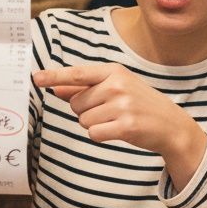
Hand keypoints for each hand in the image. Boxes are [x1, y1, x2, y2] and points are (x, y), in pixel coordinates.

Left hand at [32, 63, 206, 186]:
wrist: (171, 125)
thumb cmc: (140, 104)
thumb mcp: (117, 88)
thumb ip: (86, 88)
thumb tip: (57, 88)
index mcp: (114, 71)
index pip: (78, 73)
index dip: (54, 76)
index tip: (36, 78)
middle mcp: (117, 85)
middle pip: (76, 103)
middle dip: (86, 110)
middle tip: (110, 110)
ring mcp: (122, 106)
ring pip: (83, 120)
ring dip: (95, 124)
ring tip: (116, 120)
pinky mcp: (125, 126)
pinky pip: (94, 133)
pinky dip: (101, 135)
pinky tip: (118, 131)